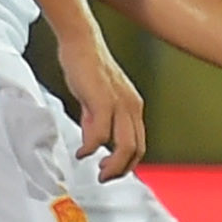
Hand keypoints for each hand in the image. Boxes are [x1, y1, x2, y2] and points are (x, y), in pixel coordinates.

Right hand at [57, 31, 149, 180]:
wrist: (82, 44)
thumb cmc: (88, 69)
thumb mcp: (96, 100)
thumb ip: (95, 121)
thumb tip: (94, 142)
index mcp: (133, 107)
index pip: (139, 143)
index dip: (128, 163)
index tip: (112, 171)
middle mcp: (132, 106)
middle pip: (136, 149)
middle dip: (121, 170)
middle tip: (104, 177)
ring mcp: (120, 104)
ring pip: (124, 145)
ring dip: (111, 164)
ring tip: (97, 170)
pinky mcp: (103, 101)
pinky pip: (101, 133)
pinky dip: (92, 147)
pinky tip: (82, 151)